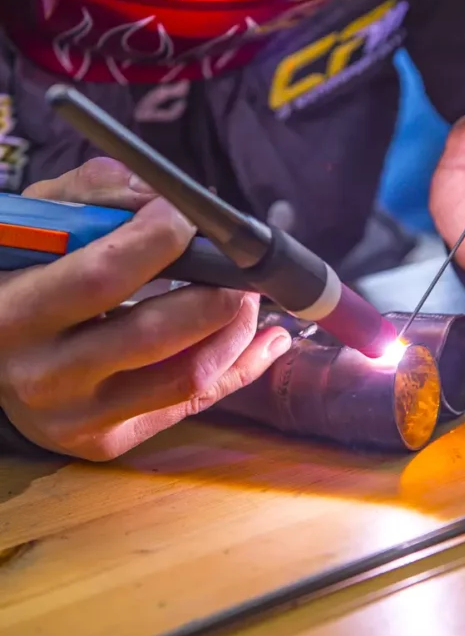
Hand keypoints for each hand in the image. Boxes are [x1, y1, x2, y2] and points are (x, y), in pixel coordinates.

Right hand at [0, 158, 291, 459]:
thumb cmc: (19, 274)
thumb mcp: (40, 221)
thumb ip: (98, 193)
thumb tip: (169, 198)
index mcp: (17, 314)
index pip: (104, 275)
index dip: (159, 239)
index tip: (187, 216)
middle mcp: (45, 377)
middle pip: (156, 333)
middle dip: (216, 291)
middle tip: (238, 265)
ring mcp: (77, 419)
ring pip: (186, 377)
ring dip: (236, 331)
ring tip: (249, 296)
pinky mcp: (106, 442)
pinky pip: (190, 404)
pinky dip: (240, 368)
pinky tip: (269, 340)